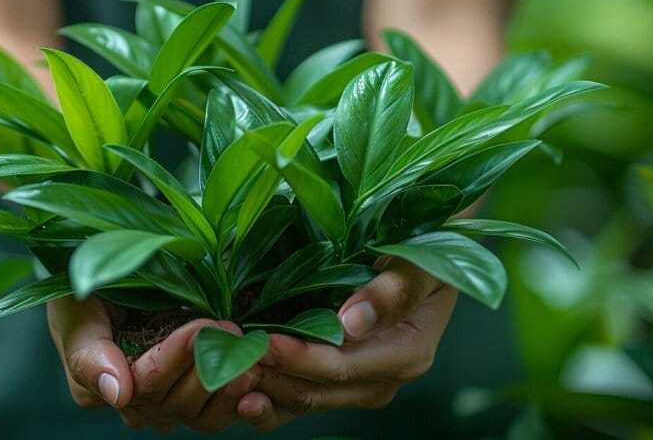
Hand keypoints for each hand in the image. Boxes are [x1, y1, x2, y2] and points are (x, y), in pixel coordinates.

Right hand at [47, 297, 257, 432]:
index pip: (144, 383)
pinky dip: (240, 398)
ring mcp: (164, 404)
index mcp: (98, 385)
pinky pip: (217, 414)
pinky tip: (257, 374)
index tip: (201, 326)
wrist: (108, 273)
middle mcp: (132, 403)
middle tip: (234, 332)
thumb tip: (117, 393)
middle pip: (175, 402)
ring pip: (200, 415)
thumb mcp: (75, 309)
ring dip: (229, 386)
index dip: (176, 356)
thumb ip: (87, 352)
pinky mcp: (194, 399)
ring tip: (252, 357)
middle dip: (208, 365)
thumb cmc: (86, 288)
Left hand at [235, 257, 456, 430]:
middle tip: (227, 358)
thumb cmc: (425, 250)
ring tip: (222, 379)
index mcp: (406, 353)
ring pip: (303, 403)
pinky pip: (298, 398)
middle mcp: (382, 379)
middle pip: (317, 392)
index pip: (343, 366)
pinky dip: (267, 398)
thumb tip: (352, 322)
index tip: (262, 341)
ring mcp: (359, 385)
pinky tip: (235, 391)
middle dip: (271, 378)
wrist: (430, 256)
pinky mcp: (338, 382)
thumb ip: (393, 290)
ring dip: (263, 394)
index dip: (300, 358)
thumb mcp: (420, 262)